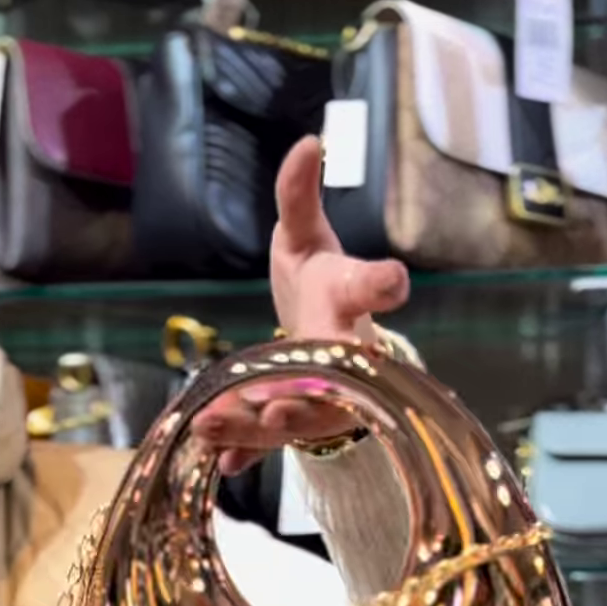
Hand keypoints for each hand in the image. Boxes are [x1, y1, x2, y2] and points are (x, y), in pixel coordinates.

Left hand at [197, 134, 409, 474]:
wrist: (320, 336)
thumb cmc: (319, 282)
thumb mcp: (304, 235)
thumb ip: (300, 195)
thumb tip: (307, 141)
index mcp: (347, 301)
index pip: (371, 288)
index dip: (383, 284)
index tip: (394, 281)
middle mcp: (342, 355)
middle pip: (334, 378)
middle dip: (308, 393)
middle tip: (279, 405)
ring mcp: (320, 394)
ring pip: (295, 418)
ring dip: (256, 428)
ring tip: (213, 426)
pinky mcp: (292, 420)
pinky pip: (268, 442)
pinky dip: (244, 453)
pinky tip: (220, 464)